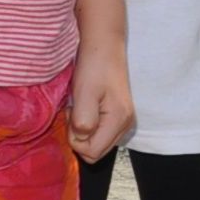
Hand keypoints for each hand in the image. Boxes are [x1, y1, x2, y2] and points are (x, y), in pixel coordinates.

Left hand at [68, 39, 134, 160]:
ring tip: (82, 107)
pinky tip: (88, 108)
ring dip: (83, 131)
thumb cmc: (94, 67)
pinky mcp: (120, 116)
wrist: (104, 46)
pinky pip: (100, 134)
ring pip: (97, 144)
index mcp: (119, 121)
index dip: (75, 138)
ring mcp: (125, 121)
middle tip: (76, 111)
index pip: (91, 152)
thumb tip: (81, 137)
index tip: (73, 113)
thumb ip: (83, 121)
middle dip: (79, 136)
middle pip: (96, 152)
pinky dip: (89, 125)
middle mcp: (126, 125)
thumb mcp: (84, 94)